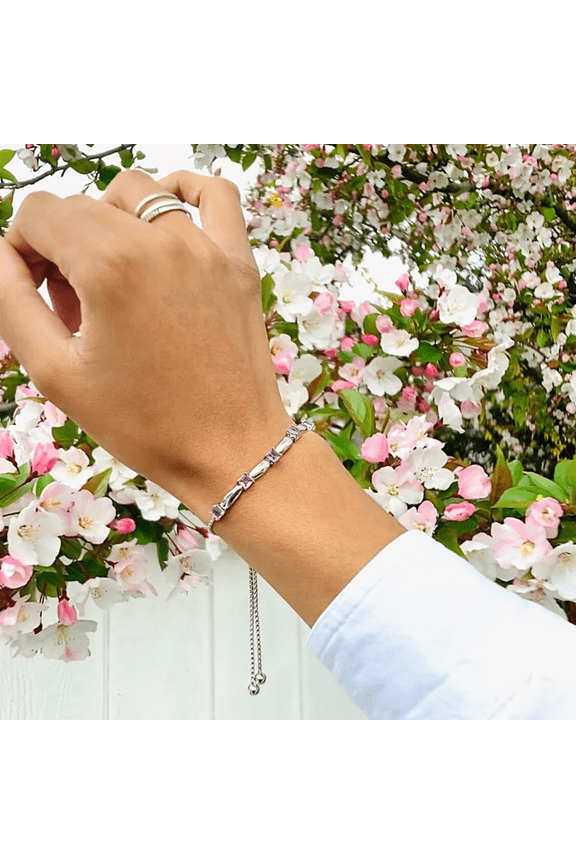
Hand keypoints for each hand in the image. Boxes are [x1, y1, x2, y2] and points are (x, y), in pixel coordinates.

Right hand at [0, 169, 292, 521]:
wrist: (228, 452)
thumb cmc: (143, 424)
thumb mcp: (56, 373)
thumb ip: (13, 302)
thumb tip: (2, 256)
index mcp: (108, 267)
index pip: (38, 215)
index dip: (22, 249)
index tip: (35, 291)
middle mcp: (159, 242)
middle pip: (82, 207)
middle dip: (61, 247)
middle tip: (73, 307)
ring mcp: (206, 247)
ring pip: (136, 195)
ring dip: (109, 224)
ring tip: (112, 278)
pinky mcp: (238, 261)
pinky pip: (215, 194)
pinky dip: (182, 191)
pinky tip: (163, 214)